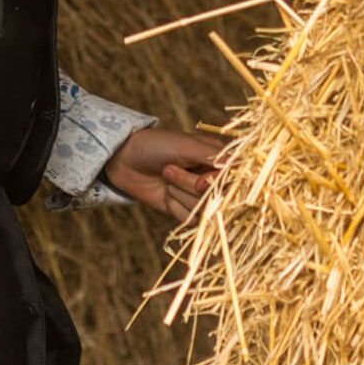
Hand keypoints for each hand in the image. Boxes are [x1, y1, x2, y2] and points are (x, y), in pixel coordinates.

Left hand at [103, 128, 224, 222]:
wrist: (125, 160)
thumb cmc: (157, 145)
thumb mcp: (186, 146)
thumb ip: (213, 157)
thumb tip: (238, 166)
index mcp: (220, 157)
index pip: (235, 178)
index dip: (217, 182)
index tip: (201, 179)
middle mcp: (215, 178)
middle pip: (219, 197)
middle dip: (189, 185)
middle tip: (168, 169)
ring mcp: (201, 196)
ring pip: (205, 211)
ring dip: (180, 195)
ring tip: (165, 176)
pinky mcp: (188, 211)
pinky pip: (192, 220)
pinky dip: (175, 207)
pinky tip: (165, 194)